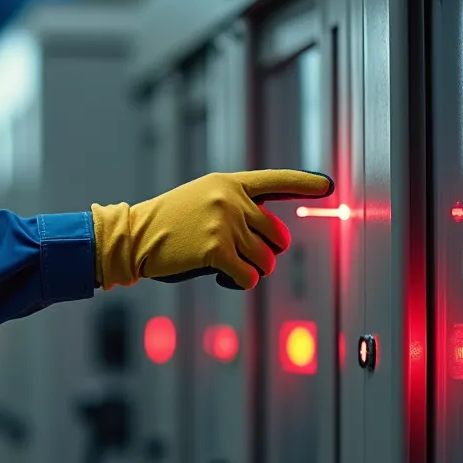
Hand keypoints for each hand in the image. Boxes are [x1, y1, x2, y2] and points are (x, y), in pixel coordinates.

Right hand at [91, 170, 334, 289]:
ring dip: (251, 270)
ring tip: (223, 264)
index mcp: (229, 183)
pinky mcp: (216, 250)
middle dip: (266, 252)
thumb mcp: (202, 200)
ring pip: (267, 260)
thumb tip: (273, 235)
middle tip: (240, 255)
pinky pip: (250, 277)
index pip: (275, 180)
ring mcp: (224, 223)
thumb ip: (236, 207)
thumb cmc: (168, 224)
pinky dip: (239, 282)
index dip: (305, 183)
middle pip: (278, 236)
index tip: (329, 185)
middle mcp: (231, 199)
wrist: (133, 236)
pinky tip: (219, 274)